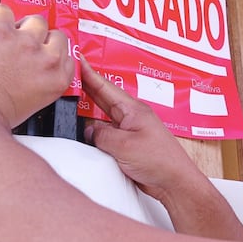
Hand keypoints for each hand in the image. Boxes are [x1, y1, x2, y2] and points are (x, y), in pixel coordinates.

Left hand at [0, 5, 73, 127]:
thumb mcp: (31, 106)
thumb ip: (39, 83)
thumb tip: (30, 72)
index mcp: (56, 80)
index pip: (67, 56)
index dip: (52, 51)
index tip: (43, 51)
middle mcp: (46, 59)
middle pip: (55, 35)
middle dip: (40, 38)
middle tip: (22, 44)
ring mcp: (25, 42)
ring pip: (35, 20)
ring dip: (21, 26)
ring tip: (5, 35)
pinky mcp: (0, 29)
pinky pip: (3, 10)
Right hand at [80, 55, 200, 202]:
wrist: (174, 182)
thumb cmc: (158, 161)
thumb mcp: (123, 146)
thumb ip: (101, 135)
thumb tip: (88, 130)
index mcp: (133, 110)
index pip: (105, 87)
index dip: (89, 73)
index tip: (76, 59)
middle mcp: (131, 117)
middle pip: (103, 98)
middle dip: (86, 86)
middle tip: (68, 74)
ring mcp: (130, 131)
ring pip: (103, 116)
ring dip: (88, 109)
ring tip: (70, 98)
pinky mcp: (128, 146)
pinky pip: (107, 133)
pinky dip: (95, 130)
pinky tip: (84, 130)